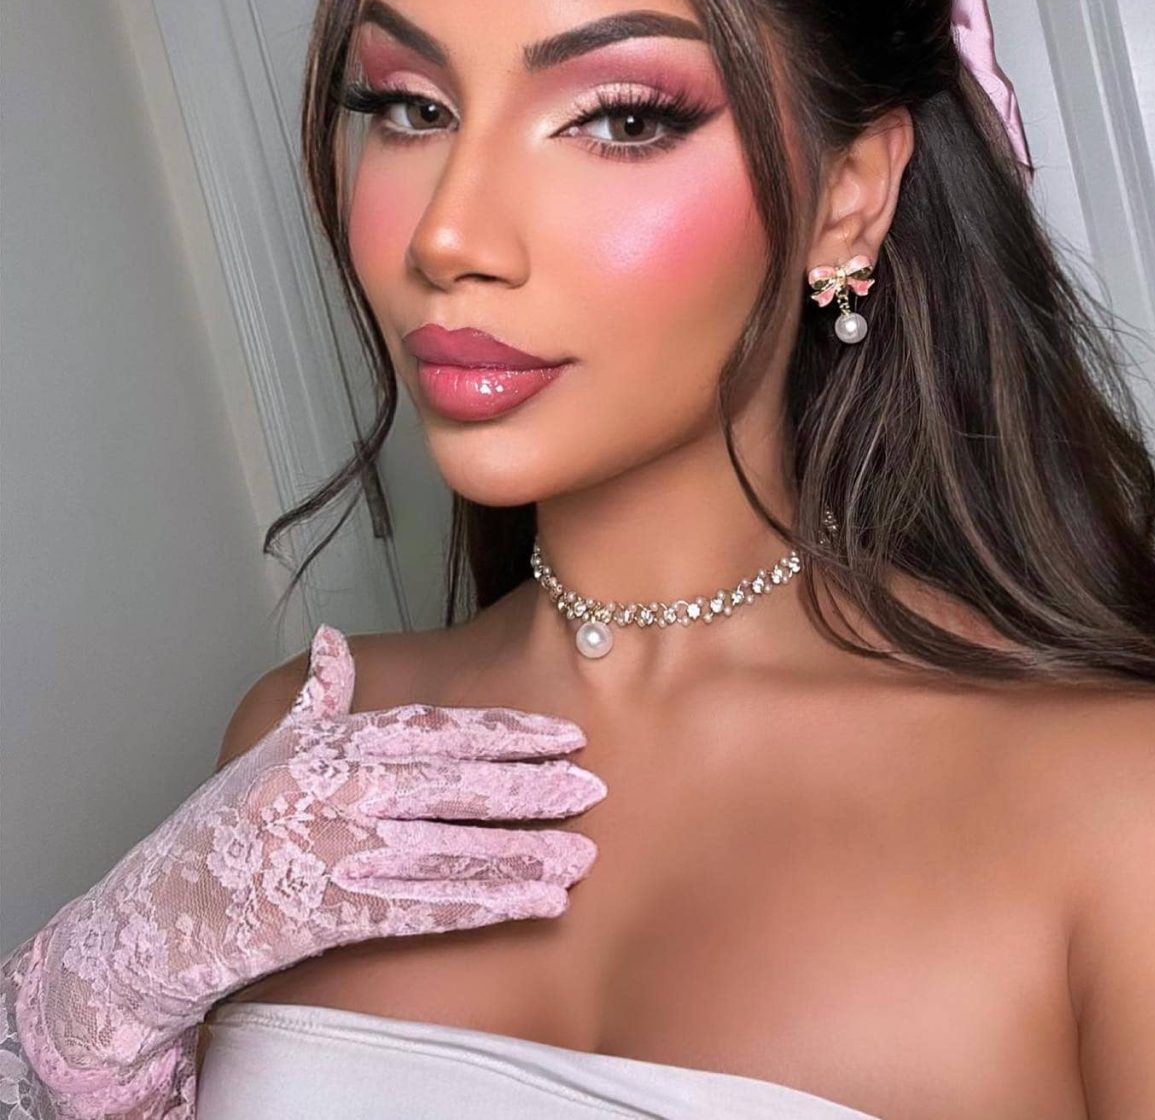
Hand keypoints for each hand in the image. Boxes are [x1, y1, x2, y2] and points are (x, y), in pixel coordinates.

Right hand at [6, 624, 604, 1117]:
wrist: (158, 917)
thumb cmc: (220, 827)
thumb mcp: (263, 750)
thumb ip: (314, 698)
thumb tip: (331, 639)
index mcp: (329, 744)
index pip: (435, 729)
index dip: (504, 731)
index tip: (561, 732)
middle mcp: (339, 792)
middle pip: (455, 785)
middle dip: (530, 786)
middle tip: (594, 786)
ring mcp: (339, 854)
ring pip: (452, 850)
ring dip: (523, 853)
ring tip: (582, 854)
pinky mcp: (335, 916)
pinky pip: (426, 910)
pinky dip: (486, 906)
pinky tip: (536, 903)